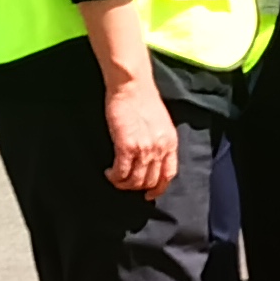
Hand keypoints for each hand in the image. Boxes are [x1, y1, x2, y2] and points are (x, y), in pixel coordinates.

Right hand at [103, 70, 177, 195]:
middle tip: (126, 185)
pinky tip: (109, 172)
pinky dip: (114, 177)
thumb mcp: (161, 123)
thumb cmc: (143, 99)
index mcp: (170, 143)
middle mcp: (160, 149)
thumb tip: (152, 158)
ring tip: (115, 178)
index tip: (149, 194)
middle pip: (150, 181)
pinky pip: (121, 172)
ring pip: (135, 180)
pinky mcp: (126, 146)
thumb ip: (159, 141)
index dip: (159, 189)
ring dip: (123, 184)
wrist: (132, 86)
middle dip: (137, 188)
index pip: (168, 174)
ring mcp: (144, 149)